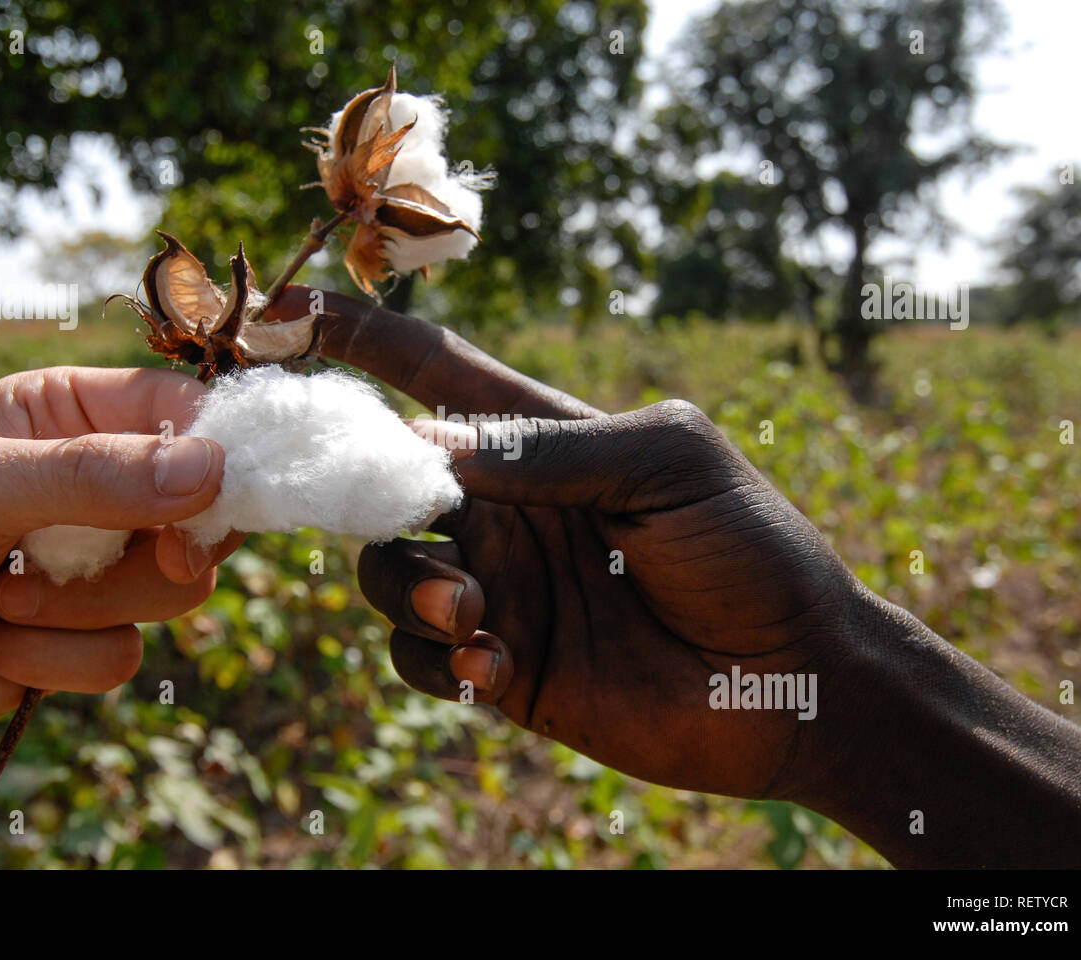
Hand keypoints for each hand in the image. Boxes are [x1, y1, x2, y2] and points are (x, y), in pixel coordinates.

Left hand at [0, 366, 239, 781]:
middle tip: (159, 559)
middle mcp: (90, 485)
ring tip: (3, 599)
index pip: (181, 413)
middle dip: (161, 548)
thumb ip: (91, 476)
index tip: (226, 493)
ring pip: (172, 589)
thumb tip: (215, 470)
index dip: (220, 448)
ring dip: (86, 607)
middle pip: (199, 511)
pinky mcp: (76, 641)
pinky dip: (52, 660)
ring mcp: (87, 566)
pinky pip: (121, 655)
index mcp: (65, 416)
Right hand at [301, 289, 858, 801]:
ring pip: (386, 571)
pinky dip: (437, 655)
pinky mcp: (502, 664)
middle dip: (359, 492)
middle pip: (383, 483)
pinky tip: (495, 664)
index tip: (285, 309)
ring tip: (473, 610)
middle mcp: (506, 510)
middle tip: (403, 516)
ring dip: (407, 586)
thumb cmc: (749, 549)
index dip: (362, 339)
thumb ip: (550, 450)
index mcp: (544, 442)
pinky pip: (421, 655)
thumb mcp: (668, 466)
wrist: (795, 680)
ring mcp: (500, 588)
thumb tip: (424, 438)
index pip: (434, 374)